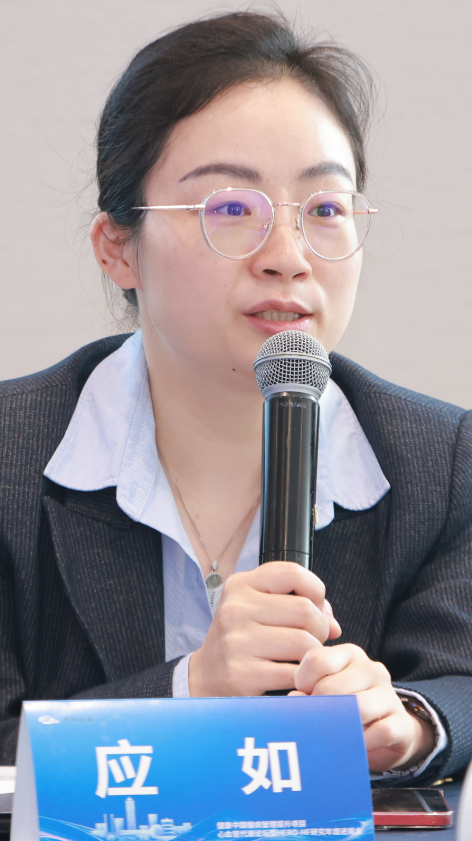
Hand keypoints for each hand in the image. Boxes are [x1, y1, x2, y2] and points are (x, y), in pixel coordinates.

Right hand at [189, 562, 341, 697]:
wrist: (206, 675)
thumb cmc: (243, 638)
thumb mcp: (259, 608)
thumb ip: (298, 605)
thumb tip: (334, 625)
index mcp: (241, 585)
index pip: (294, 573)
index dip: (316, 592)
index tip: (314, 608)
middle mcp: (235, 609)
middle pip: (305, 611)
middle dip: (320, 629)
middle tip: (311, 641)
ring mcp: (236, 641)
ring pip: (304, 643)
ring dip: (313, 655)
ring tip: (302, 659)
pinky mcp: (242, 674)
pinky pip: (293, 673)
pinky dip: (302, 677)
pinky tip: (293, 676)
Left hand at [289, 644, 435, 771]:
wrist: (390, 730)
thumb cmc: (349, 708)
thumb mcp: (328, 692)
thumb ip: (308, 690)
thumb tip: (294, 699)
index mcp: (349, 654)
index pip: (316, 660)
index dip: (302, 683)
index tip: (305, 697)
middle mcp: (371, 669)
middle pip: (331, 687)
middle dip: (318, 710)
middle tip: (316, 723)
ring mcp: (389, 695)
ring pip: (358, 707)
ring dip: (339, 727)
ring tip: (332, 736)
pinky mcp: (402, 723)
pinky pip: (380, 732)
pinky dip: (362, 743)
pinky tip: (353, 747)